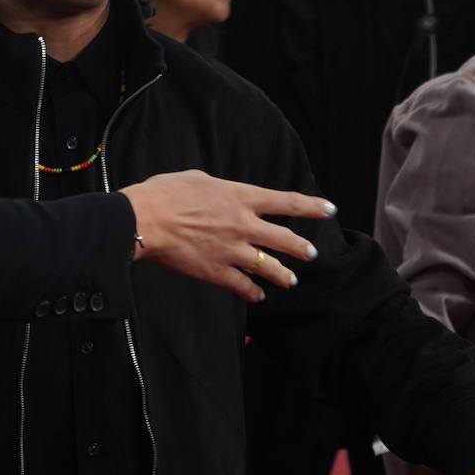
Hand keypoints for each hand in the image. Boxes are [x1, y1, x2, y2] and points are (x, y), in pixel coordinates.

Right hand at [119, 170, 331, 301]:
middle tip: (311, 253)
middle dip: (302, 248)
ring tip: (290, 280)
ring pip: (269, 266)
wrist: (145, 220)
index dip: (311, 206)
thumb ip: (218, 188)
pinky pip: (242, 286)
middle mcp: (244, 224)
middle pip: (285, 239)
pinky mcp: (217, 271)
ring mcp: (233, 250)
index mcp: (241, 197)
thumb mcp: (198, 178)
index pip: (286, 202)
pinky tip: (257, 296)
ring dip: (283, 275)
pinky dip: (252, 292)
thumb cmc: (166, 193)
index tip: (329, 210)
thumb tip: (222, 192)